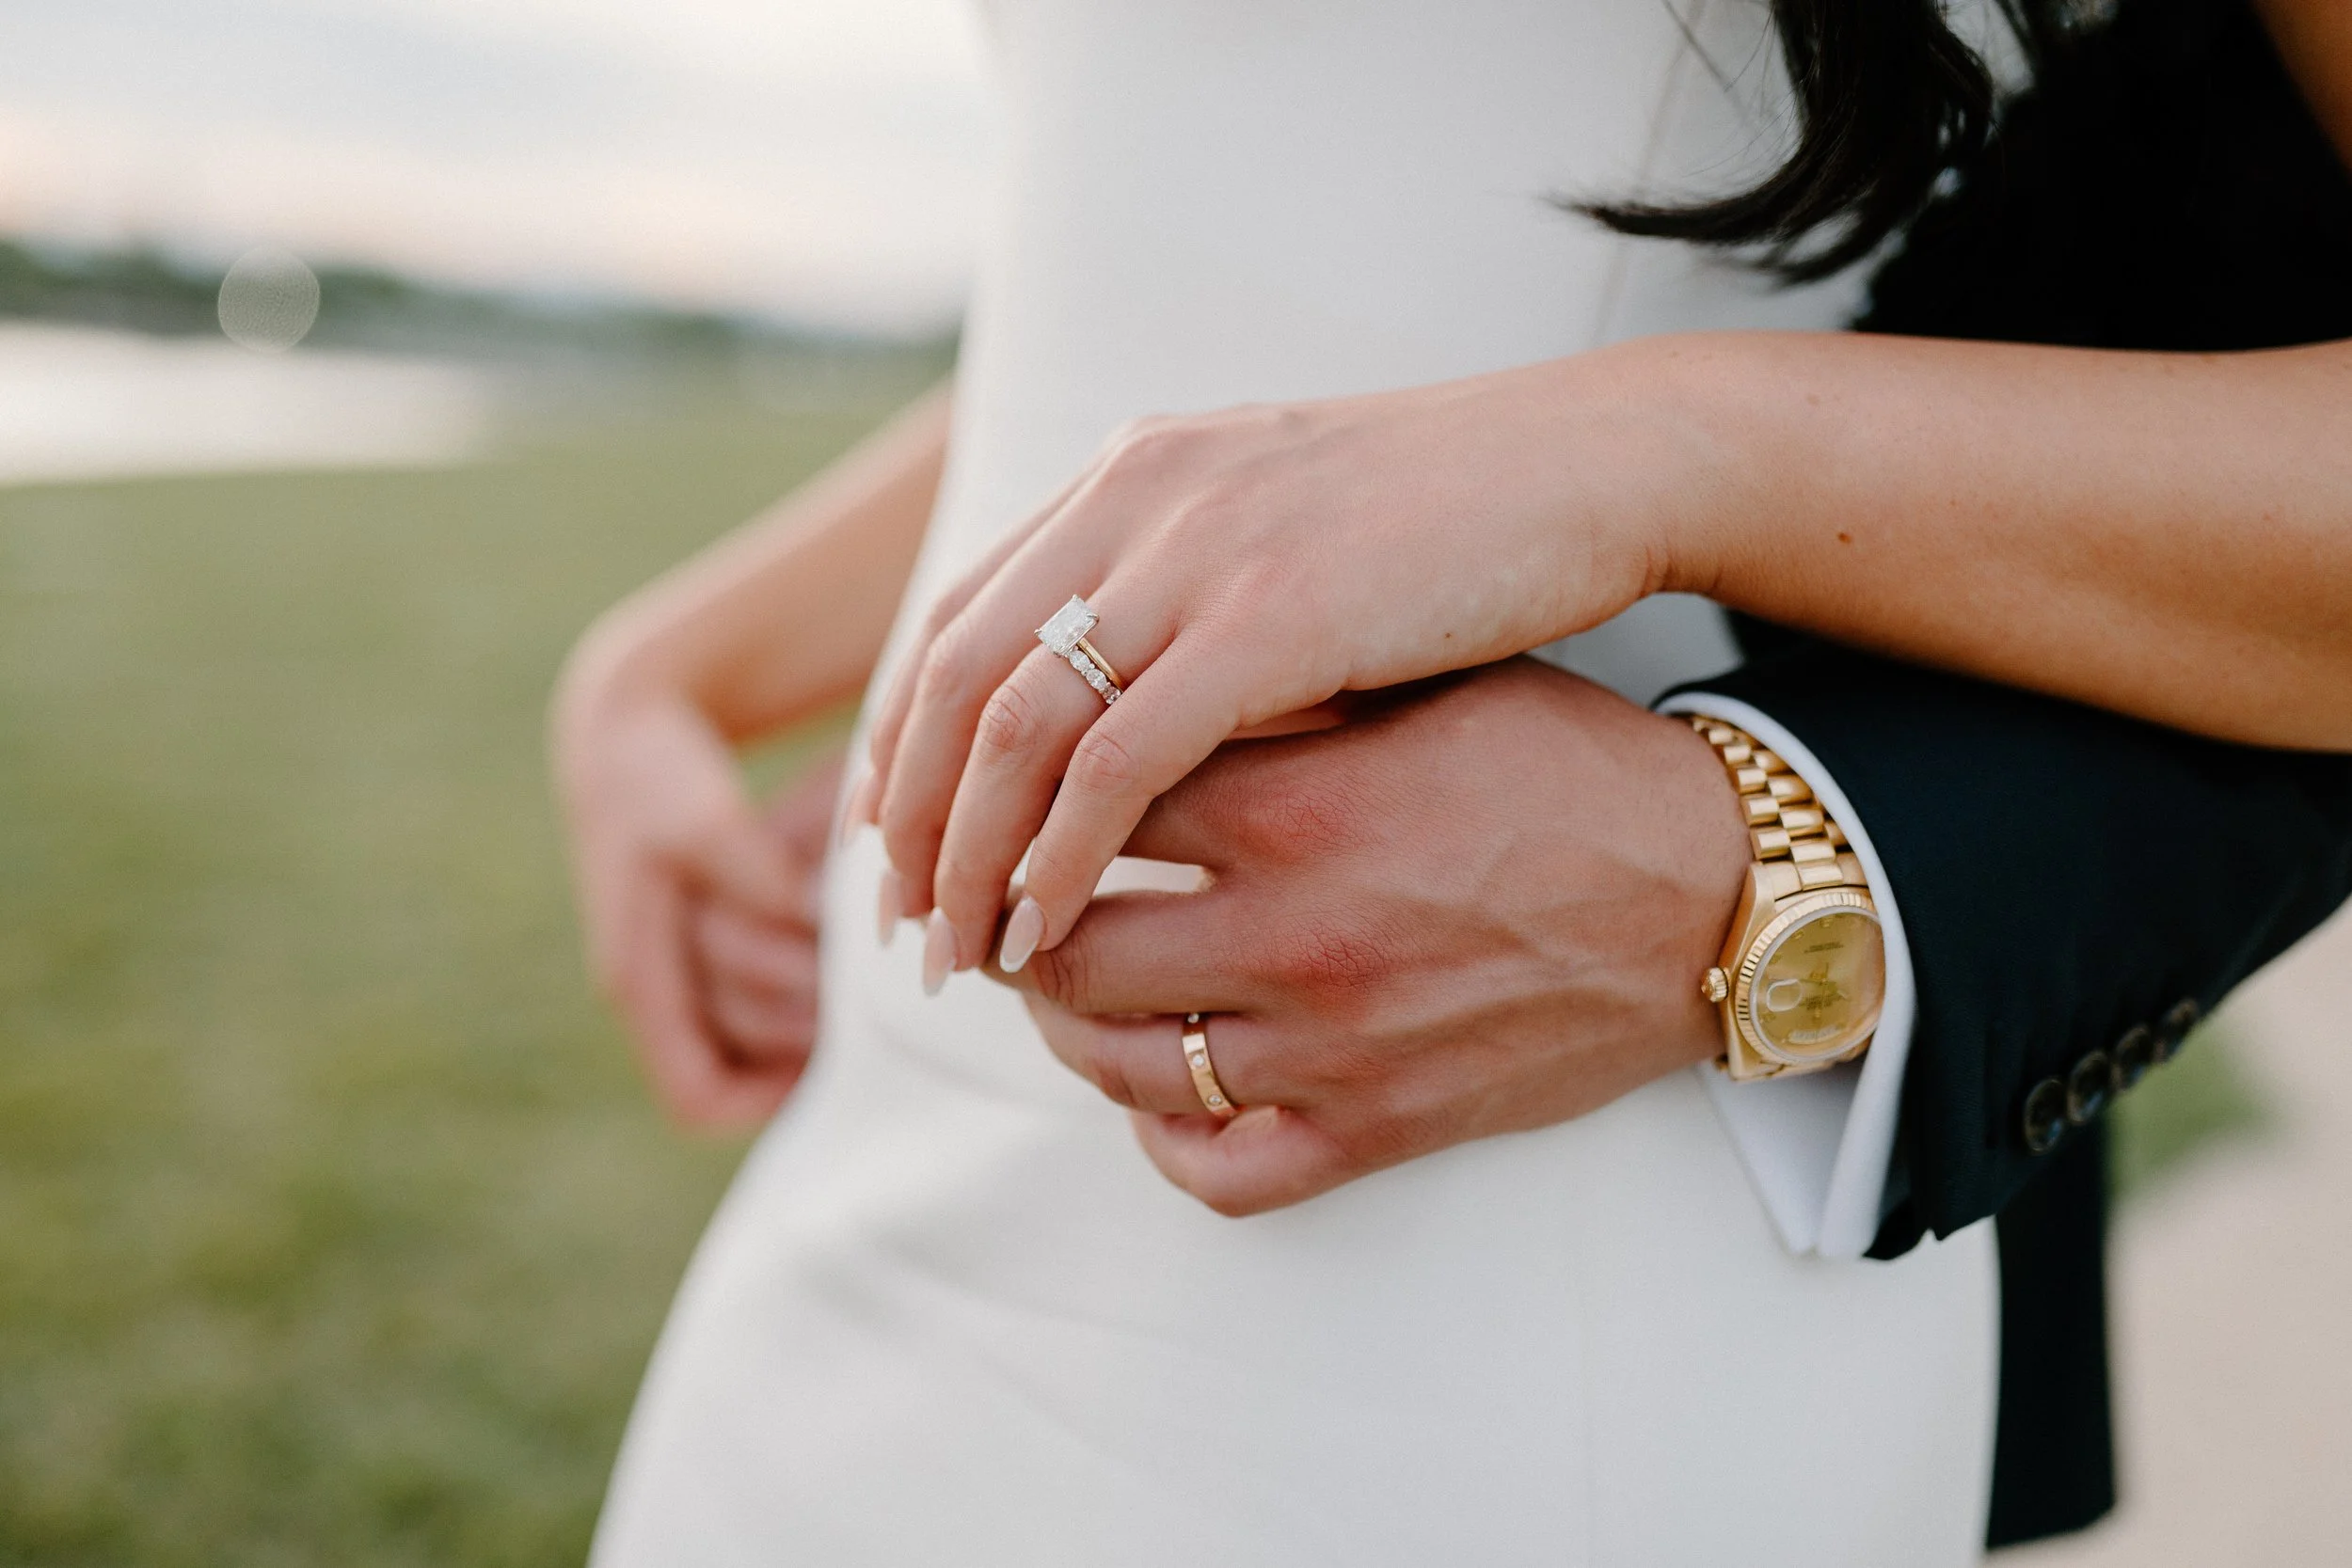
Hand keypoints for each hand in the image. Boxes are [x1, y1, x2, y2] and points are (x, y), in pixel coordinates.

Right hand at [554, 673, 836, 1127]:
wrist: (620, 744)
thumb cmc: (656, 780)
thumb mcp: (700, 819)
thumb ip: (754, 873)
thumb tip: (810, 920)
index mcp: (639, 977)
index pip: (699, 1096)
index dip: (767, 1100)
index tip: (831, 1061)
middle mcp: (651, 996)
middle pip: (737, 1072)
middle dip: (801, 1045)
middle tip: (865, 1005)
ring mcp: (670, 982)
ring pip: (748, 1047)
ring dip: (803, 1027)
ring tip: (860, 988)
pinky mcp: (690, 960)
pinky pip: (746, 1021)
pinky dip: (794, 1010)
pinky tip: (843, 977)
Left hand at [858, 345, 1714, 977]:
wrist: (1589, 475)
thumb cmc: (1452, 534)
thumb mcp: (1278, 540)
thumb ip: (1182, 599)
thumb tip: (1114, 707)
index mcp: (1131, 480)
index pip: (958, 624)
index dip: (906, 745)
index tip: (894, 847)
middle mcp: (1136, 501)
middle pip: (956, 680)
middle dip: (914, 818)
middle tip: (904, 928)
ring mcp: (1197, 553)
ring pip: (1012, 724)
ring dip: (971, 853)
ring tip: (961, 955)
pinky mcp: (1269, 619)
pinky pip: (1115, 758)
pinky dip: (1061, 852)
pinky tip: (1046, 928)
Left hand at [986, 658, 1747, 1215]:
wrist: (1715, 898)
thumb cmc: (1571, 768)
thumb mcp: (1425, 688)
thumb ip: (1278, 692)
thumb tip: (1140, 678)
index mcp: (1295, 807)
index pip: (1083, 807)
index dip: (1028, 800)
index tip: (1015, 795)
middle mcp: (1293, 935)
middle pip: (1066, 951)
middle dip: (1016, 927)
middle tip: (1008, 902)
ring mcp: (1329, 1049)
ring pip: (1118, 1064)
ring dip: (1069, 1027)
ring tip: (1069, 983)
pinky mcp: (1375, 1130)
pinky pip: (1215, 1169)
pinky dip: (1163, 1136)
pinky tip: (1160, 1089)